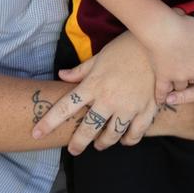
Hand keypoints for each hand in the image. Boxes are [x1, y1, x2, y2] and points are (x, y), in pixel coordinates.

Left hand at [31, 32, 157, 155]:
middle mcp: (108, 100)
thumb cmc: (126, 47)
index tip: (36, 133)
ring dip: (103, 143)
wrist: (157, 43)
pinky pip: (135, 134)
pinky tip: (124, 141)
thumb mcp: (100, 56)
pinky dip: (129, 140)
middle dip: (78, 143)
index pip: (65, 107)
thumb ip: (80, 70)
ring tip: (100, 144)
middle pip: (88, 129)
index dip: (48, 122)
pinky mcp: (146, 110)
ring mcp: (128, 107)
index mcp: (93, 85)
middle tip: (74, 149)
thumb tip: (62, 75)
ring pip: (112, 136)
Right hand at [147, 12, 193, 102]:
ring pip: (180, 86)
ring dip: (178, 84)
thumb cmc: (185, 26)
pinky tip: (160, 101)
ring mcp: (178, 77)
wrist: (163, 29)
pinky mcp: (163, 77)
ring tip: (173, 81)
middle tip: (184, 69)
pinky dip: (161, 96)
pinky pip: (162, 90)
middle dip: (190, 76)